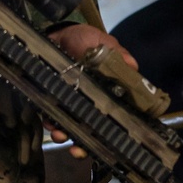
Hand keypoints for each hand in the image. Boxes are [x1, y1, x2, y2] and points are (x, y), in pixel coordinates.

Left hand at [45, 26, 136, 156]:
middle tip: (81, 148)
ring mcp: (72, 103)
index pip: (117, 114)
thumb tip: (132, 66)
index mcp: (108, 91)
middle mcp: (92, 102)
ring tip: (61, 136)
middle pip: (93, 128)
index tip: (115, 143)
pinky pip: (52, 117)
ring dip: (66, 135)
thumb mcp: (102, 42)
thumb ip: (116, 54)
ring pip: (72, 127)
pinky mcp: (52, 101)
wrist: (55, 33)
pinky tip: (49, 123)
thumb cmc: (83, 39)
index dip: (117, 131)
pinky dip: (51, 123)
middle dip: (87, 142)